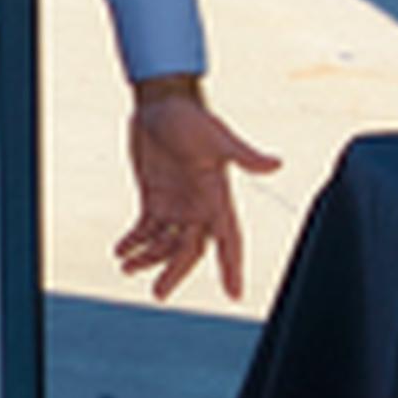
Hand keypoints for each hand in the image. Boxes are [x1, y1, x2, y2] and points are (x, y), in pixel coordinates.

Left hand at [118, 81, 280, 302]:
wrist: (160, 104)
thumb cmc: (192, 118)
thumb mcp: (217, 137)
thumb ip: (244, 155)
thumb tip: (275, 165)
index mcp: (217, 197)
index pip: (229, 240)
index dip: (231, 267)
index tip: (234, 294)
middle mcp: (198, 206)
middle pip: (188, 250)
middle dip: (174, 271)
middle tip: (159, 293)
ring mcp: (176, 203)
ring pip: (164, 243)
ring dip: (148, 258)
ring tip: (127, 267)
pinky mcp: (154, 196)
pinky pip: (146, 228)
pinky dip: (135, 241)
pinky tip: (122, 251)